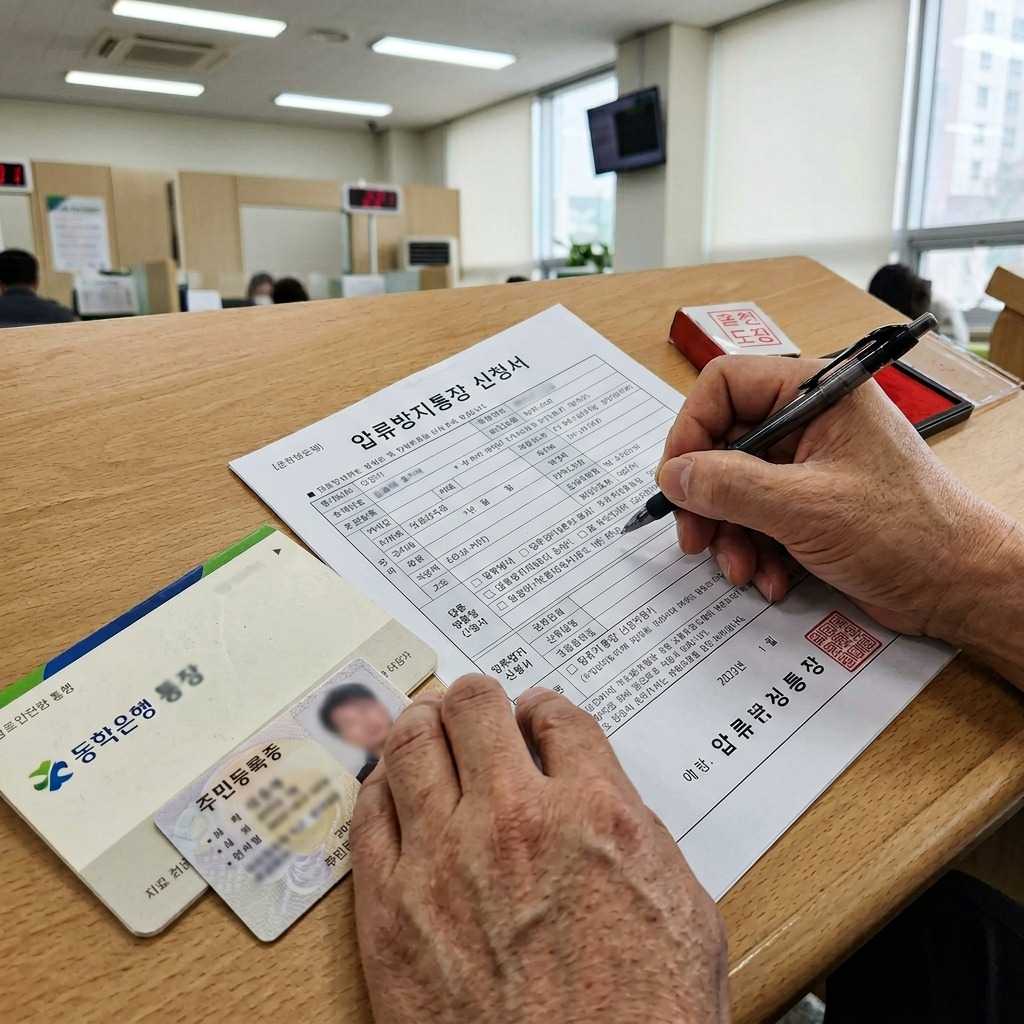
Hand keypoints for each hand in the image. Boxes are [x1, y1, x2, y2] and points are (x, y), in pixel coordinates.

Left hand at [351, 675, 727, 1023]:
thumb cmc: (645, 1021)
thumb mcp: (685, 913)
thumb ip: (641, 834)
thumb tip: (605, 794)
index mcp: (595, 814)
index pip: (557, 716)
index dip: (544, 706)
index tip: (535, 715)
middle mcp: (515, 820)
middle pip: (476, 707)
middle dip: (478, 699)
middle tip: (474, 708)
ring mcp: (445, 859)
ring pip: (411, 741)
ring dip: (421, 722)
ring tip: (425, 724)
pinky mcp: (390, 909)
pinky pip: (366, 814)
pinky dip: (378, 786)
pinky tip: (390, 788)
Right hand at [656, 355, 1015, 639]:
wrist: (960, 587)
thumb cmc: (907, 533)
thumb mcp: (804, 508)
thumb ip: (730, 487)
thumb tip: (674, 476)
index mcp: (818, 393)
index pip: (725, 385)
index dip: (691, 430)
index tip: (675, 479)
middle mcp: (810, 420)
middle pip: (724, 443)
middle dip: (708, 498)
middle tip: (696, 538)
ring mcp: (810, 463)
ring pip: (735, 487)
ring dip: (730, 534)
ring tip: (744, 569)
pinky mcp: (811, 503)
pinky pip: (757, 517)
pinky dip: (755, 549)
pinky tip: (771, 577)